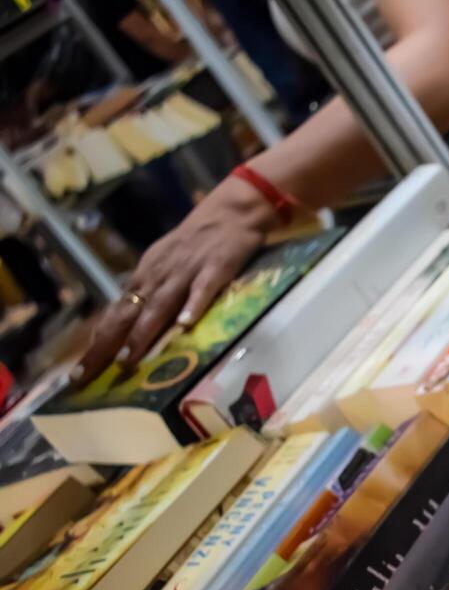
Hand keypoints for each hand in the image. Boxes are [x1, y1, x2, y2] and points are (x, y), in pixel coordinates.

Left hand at [73, 176, 275, 386]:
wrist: (230, 212)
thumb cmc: (197, 244)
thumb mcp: (165, 266)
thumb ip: (149, 294)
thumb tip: (127, 327)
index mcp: (145, 279)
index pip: (114, 316)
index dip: (96, 345)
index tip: (77, 375)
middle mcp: (158, 277)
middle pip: (127, 316)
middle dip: (105, 347)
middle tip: (86, 377)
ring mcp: (186, 272)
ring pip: (160, 305)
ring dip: (142, 333)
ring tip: (128, 360)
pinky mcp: (216, 269)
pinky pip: (203, 289)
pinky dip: (194, 306)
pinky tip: (187, 325)